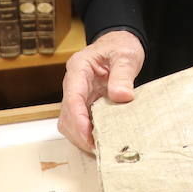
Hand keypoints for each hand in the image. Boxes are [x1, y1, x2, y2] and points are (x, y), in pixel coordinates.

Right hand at [57, 30, 144, 153]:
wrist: (119, 43)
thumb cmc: (120, 46)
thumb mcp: (125, 55)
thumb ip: (122, 74)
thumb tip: (121, 96)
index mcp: (79, 68)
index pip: (72, 97)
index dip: (78, 119)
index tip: (88, 135)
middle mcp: (74, 83)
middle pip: (67, 114)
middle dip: (79, 133)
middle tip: (97, 148)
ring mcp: (78, 94)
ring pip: (70, 121)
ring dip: (82, 136)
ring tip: (100, 147)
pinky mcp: (85, 103)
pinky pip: (81, 121)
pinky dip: (88, 133)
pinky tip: (102, 139)